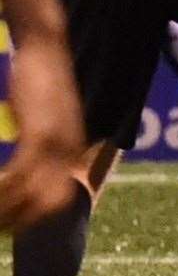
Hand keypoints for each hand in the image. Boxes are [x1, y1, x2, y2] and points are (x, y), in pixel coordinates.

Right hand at [0, 35, 82, 231]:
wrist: (47, 48)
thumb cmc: (40, 81)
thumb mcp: (44, 119)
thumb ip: (39, 142)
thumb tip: (24, 165)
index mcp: (73, 153)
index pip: (58, 202)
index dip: (32, 219)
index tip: (8, 227)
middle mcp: (71, 153)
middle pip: (49, 206)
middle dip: (18, 222)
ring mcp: (59, 145)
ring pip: (31, 195)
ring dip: (4, 208)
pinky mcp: (42, 134)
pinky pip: (21, 174)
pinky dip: (3, 188)